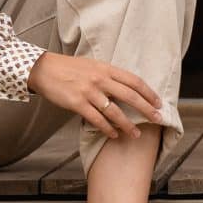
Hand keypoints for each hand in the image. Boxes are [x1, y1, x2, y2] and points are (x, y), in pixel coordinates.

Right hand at [29, 51, 163, 140]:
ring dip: (128, 125)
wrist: (44, 69)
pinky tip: (114, 135)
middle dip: (146, 109)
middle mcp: (100, 79)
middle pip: (130, 96)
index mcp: (106, 68)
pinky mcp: (77, 103)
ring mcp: (89, 91)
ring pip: (115, 111)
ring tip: (136, 134)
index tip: (158, 102)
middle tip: (158, 119)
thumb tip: (125, 87)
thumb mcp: (92, 66)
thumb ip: (107, 75)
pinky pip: (97, 120)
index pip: (134, 80)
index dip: (148, 92)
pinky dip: (107, 129)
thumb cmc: (68, 68)